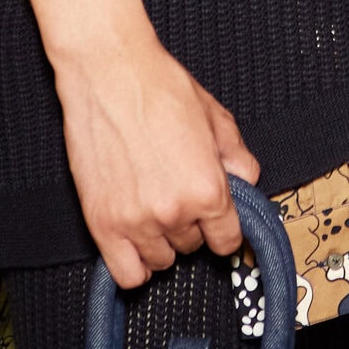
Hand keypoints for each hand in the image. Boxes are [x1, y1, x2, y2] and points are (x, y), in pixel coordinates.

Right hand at [54, 19, 260, 289]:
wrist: (109, 73)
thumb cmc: (159, 88)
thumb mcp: (216, 119)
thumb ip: (238, 158)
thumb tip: (246, 183)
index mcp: (207, 189)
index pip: (227, 240)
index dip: (224, 229)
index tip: (217, 222)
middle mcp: (174, 212)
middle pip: (192, 246)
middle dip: (191, 225)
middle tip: (179, 196)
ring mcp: (135, 222)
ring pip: (161, 260)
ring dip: (162, 241)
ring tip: (155, 209)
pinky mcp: (101, 224)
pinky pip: (126, 274)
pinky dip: (134, 264)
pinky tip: (137, 240)